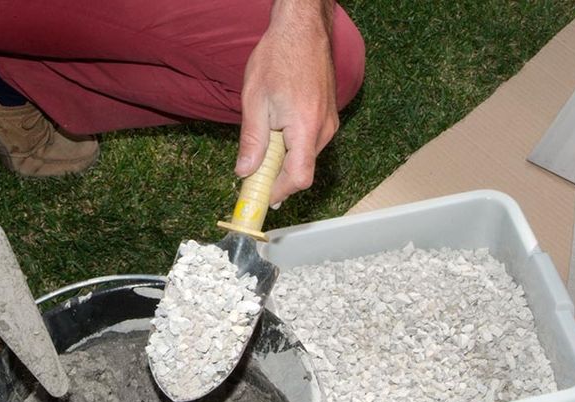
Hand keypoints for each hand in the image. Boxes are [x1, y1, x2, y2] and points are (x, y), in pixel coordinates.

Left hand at [235, 0, 338, 205]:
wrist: (302, 31)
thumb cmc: (278, 58)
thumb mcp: (255, 101)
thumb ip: (252, 141)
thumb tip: (245, 172)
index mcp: (305, 128)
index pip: (298, 178)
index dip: (278, 193)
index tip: (260, 198)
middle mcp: (324, 130)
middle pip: (302, 171)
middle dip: (277, 177)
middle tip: (252, 173)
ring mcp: (329, 123)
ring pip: (305, 157)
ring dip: (284, 159)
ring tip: (265, 140)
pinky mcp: (328, 117)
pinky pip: (310, 143)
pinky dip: (293, 146)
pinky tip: (278, 128)